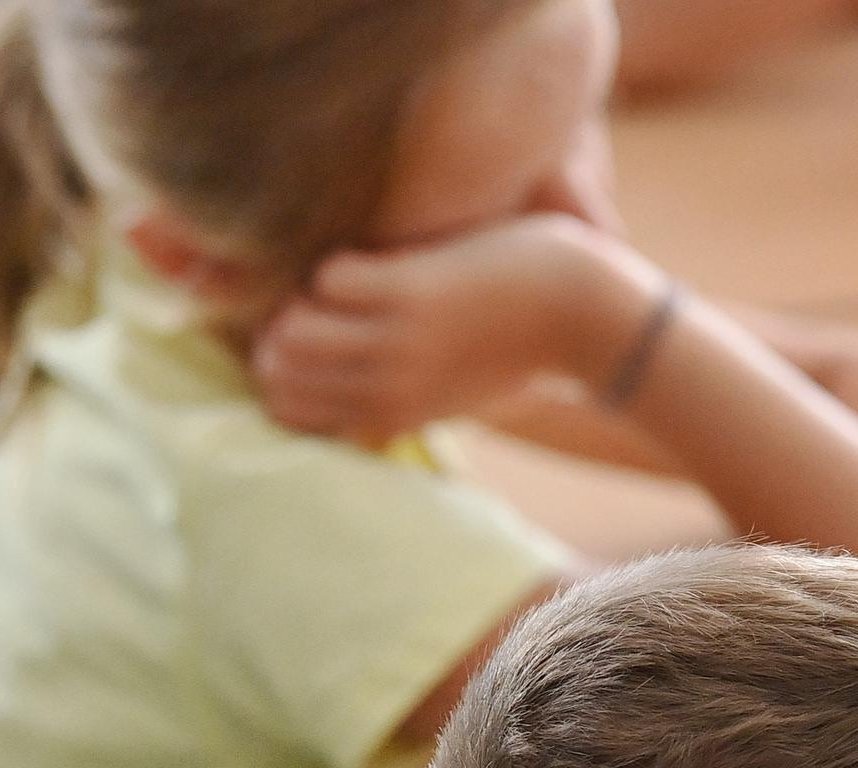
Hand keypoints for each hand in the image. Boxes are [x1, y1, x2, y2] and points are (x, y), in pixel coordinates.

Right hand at [250, 214, 642, 445]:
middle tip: (304, 306)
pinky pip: (330, 279)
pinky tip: (373, 262)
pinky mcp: (411, 293)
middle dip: (275, 334)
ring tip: (333, 284)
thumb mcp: (456, 396)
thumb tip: (357, 409)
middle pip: (278, 370)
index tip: (294, 344)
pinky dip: (339, 266)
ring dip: (300, 300)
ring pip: (293, 328)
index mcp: (393, 416)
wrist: (582, 314)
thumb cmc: (523, 347)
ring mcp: (397, 342)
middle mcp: (387, 388)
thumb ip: (403, 401)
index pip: (287, 413)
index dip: (275, 375)